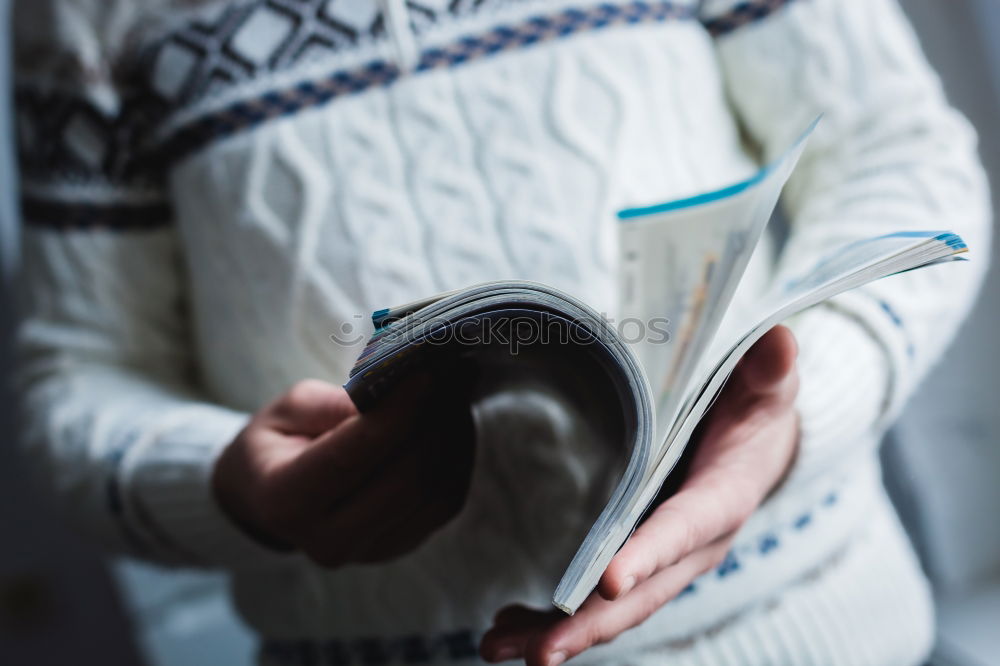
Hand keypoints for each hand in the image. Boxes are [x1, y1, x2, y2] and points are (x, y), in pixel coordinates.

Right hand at [212, 372, 474, 567]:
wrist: (272, 497)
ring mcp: (368, 552)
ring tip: (454, 396)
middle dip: (435, 424)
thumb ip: (336, 404)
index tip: (425, 376)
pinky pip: (445, 505)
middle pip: (403, 482)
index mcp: (286, 501)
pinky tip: (454, 427)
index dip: (396, 416)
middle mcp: (327, 540)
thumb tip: (395, 396)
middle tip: (450, 378)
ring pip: (433, 495)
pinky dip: (458, 462)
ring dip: (454, 440)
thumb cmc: (279, 442)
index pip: (352, 457)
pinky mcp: (400, 546)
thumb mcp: (289, 409)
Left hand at [480, 326, 799, 664]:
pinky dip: (554, 614)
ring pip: (614, 608)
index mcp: (724, 498)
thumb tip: (779, 341)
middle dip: (592, 623)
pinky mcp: (643, 561)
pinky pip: (600, 598)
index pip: (685, 528)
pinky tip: (510, 623)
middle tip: (540, 653)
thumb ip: (768, 370)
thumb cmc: (755, 406)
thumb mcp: (765, 383)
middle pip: (643, 592)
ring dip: (558, 630)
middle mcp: (694, 545)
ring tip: (498, 646)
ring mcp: (666, 560)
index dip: (651, 554)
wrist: (760, 441)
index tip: (611, 582)